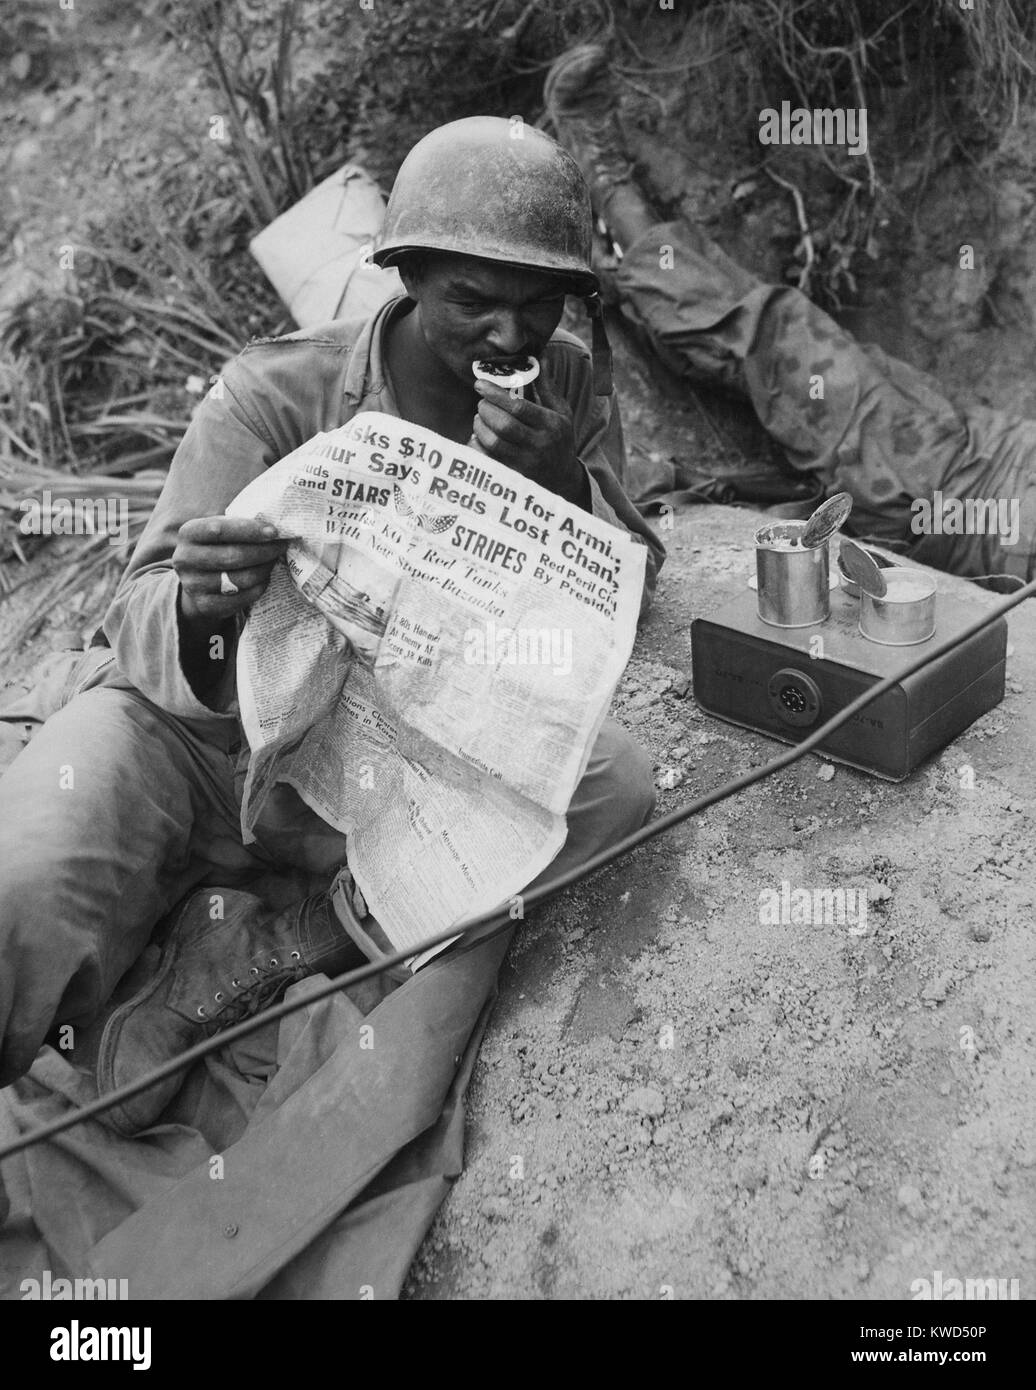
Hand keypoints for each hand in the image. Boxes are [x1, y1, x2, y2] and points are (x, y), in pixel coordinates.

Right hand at [173, 515, 291, 624]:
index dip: (249, 530)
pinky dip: (258, 587)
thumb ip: (239, 525)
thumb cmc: (216, 547)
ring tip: (273, 561)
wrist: (197, 581)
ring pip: (240, 579)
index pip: (219, 529)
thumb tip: (276, 526)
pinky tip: (264, 578)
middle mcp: (185, 558)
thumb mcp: (219, 531)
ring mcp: (193, 584)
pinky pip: (241, 598)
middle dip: (263, 551)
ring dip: (264, 569)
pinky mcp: (205, 605)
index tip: (274, 532)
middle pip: (233, 556)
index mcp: (188, 533)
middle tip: (281, 546)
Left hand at [472, 374, 586, 504]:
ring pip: (493, 442)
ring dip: (479, 427)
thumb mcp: (561, 412)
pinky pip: (487, 460)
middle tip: (480, 403)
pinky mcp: (513, 476)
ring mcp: (525, 463)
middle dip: (485, 410)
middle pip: (503, 424)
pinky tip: (478, 438)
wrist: (563, 479)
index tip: (480, 384)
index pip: (519, 407)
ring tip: (479, 419)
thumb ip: (546, 386)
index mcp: (551, 425)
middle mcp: (539, 445)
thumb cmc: (559, 439)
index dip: (496, 394)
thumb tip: (539, 356)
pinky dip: (477, 446)